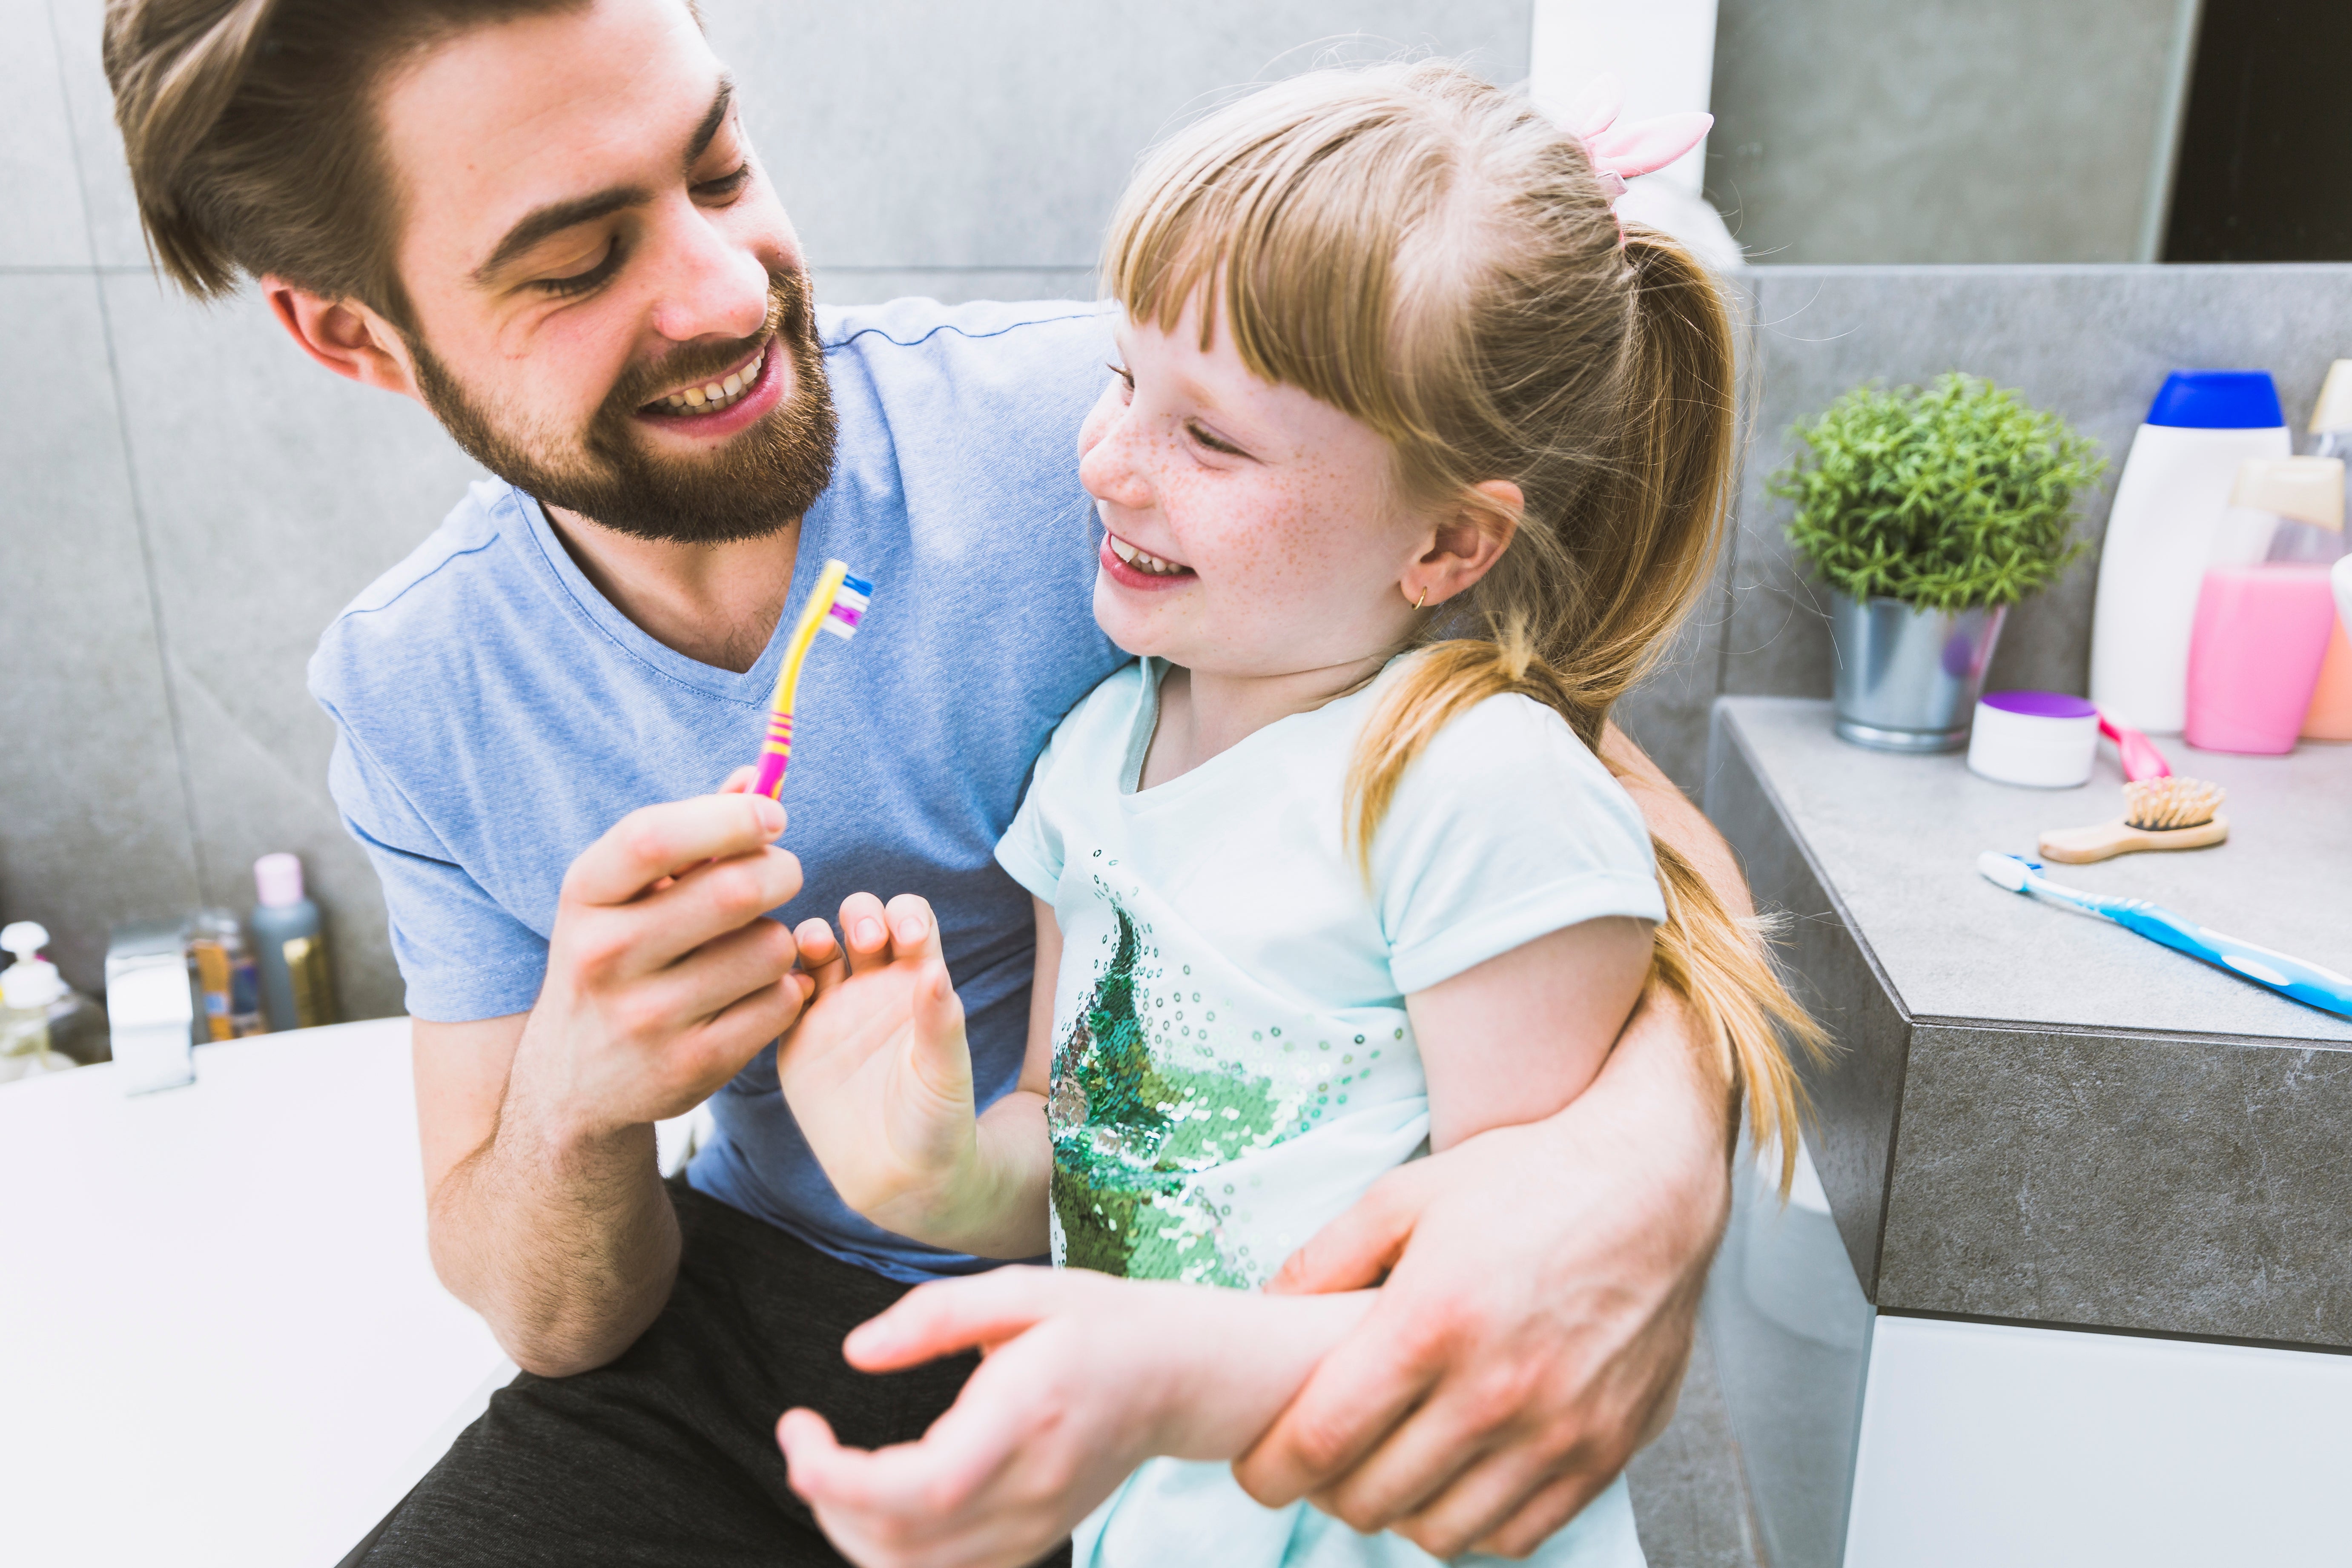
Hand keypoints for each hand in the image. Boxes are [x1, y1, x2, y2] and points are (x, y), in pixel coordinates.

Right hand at [506, 787, 810, 1142]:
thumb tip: (757, 777)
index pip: (653, 838)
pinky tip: (756, 992)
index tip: (772, 813)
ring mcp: (647, 1017)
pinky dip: (787, 989)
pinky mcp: (691, 1066)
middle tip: (781, 873)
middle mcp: (606, 956)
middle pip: (733, 890)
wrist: (572, 1083)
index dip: (727, 816)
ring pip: (770, 947)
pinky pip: (781, 1002)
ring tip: (752, 946)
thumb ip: (690, 834)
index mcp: (584, 897)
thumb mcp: (624, 894)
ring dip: (781, 938)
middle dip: (780, 870)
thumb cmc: (615, 959)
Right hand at [776, 893, 984, 1243]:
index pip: (911, 919)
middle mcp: (874, 987)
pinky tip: (788, 991)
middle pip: (861, 919)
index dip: (907, 914)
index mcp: (918, 984)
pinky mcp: (797, 1039)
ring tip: (817, 949)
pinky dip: (777, 979)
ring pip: (816, 947)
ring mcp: (833, 1010)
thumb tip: (935, 968)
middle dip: (860, 915)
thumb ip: (940, 1022)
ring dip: (814, 935)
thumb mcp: (946, 1072)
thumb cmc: (938, 1123)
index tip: (908, 936)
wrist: (901, 1178)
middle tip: (864, 940)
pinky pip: (779, 994)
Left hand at [779, 1268, 1365, 1567]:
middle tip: (802, 1437)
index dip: (845, 1481)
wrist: (1178, 1378)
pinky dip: (888, 1545)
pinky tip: (873, 1494)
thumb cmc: (1099, 1323)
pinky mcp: (1031, 1542)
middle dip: (828, 1500)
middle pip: (904, 1540)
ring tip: (828, 1465)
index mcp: (1030, 1413)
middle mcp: (1033, 1486)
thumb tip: (856, 1353)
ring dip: (849, 1528)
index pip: (926, 1485)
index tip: (799, 1434)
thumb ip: (935, 1314)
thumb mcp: (1022, 1289)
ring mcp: (1034, 1526)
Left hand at [1233, 987, 1729, 1558]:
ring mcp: (1557, 1430)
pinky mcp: (1605, 1451)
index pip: (1320, 1441)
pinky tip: (1459, 1474)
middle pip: (1371, 1499)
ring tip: (1390, 1465)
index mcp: (1431, 1322)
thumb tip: (1262, 1314)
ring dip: (1399, 1510)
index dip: (1269, 1471)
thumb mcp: (1405, 1195)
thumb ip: (1324, 1260)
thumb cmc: (1528, 1179)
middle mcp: (1496, 1390)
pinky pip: (1518, 1535)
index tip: (1257, 1467)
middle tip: (1322, 1457)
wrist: (1653, 1181)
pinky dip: (1474, 1521)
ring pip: (1442, 1530)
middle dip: (1325, 1488)